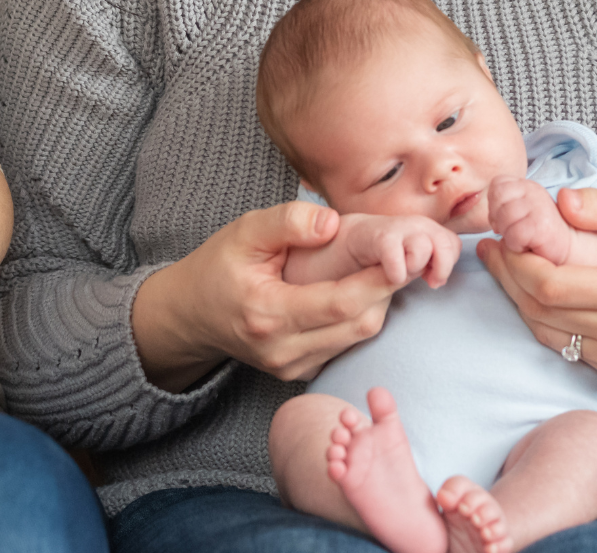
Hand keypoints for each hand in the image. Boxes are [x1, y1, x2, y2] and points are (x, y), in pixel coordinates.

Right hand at [131, 201, 397, 389]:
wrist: (191, 315)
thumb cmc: (219, 267)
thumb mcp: (244, 232)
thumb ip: (287, 222)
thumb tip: (333, 223)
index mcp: (268, 314)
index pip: (341, 303)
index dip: (379, 280)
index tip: (404, 255)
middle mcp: (281, 351)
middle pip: (357, 325)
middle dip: (386, 291)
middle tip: (405, 257)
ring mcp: (290, 368)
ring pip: (356, 339)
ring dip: (376, 305)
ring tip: (384, 269)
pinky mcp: (297, 374)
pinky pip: (343, 347)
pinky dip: (357, 319)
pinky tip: (359, 292)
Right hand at [339, 213, 459, 287]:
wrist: (352, 241)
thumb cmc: (385, 253)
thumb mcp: (412, 259)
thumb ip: (429, 265)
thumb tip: (439, 280)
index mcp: (429, 230)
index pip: (454, 245)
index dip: (447, 265)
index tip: (431, 278)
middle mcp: (418, 225)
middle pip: (447, 244)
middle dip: (441, 268)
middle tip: (428, 281)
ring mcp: (399, 228)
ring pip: (424, 247)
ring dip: (415, 267)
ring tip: (403, 273)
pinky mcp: (380, 237)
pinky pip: (396, 256)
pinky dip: (396, 272)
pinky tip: (390, 276)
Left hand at [477, 188, 596, 416]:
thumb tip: (563, 200)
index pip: (551, 285)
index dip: (516, 263)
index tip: (499, 238)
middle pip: (541, 311)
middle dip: (508, 279)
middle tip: (492, 250)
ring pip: (548, 335)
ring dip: (520, 302)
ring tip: (507, 269)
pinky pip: (568, 350)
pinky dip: (545, 324)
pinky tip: (537, 297)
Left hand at [489, 177, 571, 264]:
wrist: (568, 252)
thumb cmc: (538, 238)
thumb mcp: (518, 217)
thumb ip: (500, 213)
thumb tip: (484, 233)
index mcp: (526, 185)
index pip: (497, 184)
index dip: (495, 204)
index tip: (505, 221)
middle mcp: (534, 191)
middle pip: (497, 197)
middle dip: (498, 219)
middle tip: (513, 232)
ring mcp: (540, 206)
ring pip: (504, 216)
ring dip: (508, 234)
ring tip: (522, 240)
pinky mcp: (543, 226)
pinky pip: (514, 234)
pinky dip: (516, 245)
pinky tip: (528, 246)